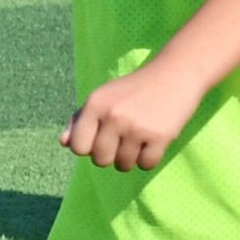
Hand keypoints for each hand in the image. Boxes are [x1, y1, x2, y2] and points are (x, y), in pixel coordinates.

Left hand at [61, 61, 205, 170]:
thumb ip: (80, 119)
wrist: (174, 74)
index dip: (89, 148)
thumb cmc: (134, 90)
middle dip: (111, 155)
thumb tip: (64, 143)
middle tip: (123, 139)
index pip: (78, 147)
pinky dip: (149, 158)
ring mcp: (136, 127)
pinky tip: (153, 140)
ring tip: (139, 137)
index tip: (102, 138)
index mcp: (95, 104)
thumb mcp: (103, 97)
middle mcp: (113, 116)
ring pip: (124, 165)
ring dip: (131, 157)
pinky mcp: (159, 137)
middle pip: (100, 160)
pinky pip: (146, 165)